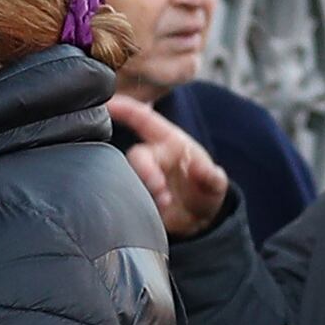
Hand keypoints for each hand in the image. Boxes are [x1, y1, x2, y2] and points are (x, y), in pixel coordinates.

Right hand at [110, 96, 234, 238]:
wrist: (198, 222)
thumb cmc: (204, 190)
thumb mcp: (215, 182)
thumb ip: (211, 175)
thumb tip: (201, 168)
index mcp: (169, 141)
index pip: (143, 119)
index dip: (125, 108)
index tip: (109, 102)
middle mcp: (151, 157)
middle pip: (138, 155)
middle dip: (147, 171)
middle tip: (161, 190)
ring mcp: (141, 178)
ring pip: (129, 178)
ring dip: (145, 191)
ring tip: (165, 204)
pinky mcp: (135, 198)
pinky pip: (127, 198)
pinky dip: (137, 207)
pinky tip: (154, 213)